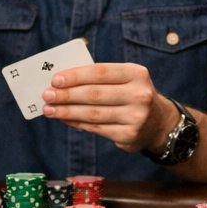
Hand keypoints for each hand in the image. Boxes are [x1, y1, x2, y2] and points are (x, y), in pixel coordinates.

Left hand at [42, 63, 177, 152]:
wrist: (158, 122)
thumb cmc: (132, 94)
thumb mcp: (125, 80)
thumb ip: (100, 78)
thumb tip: (63, 83)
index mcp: (137, 73)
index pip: (101, 72)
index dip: (76, 76)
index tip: (55, 79)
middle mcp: (140, 95)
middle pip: (95, 94)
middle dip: (67, 95)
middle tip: (47, 95)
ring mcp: (136, 117)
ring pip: (93, 114)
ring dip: (67, 111)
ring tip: (49, 109)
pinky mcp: (129, 135)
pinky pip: (96, 128)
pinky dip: (77, 123)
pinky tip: (65, 119)